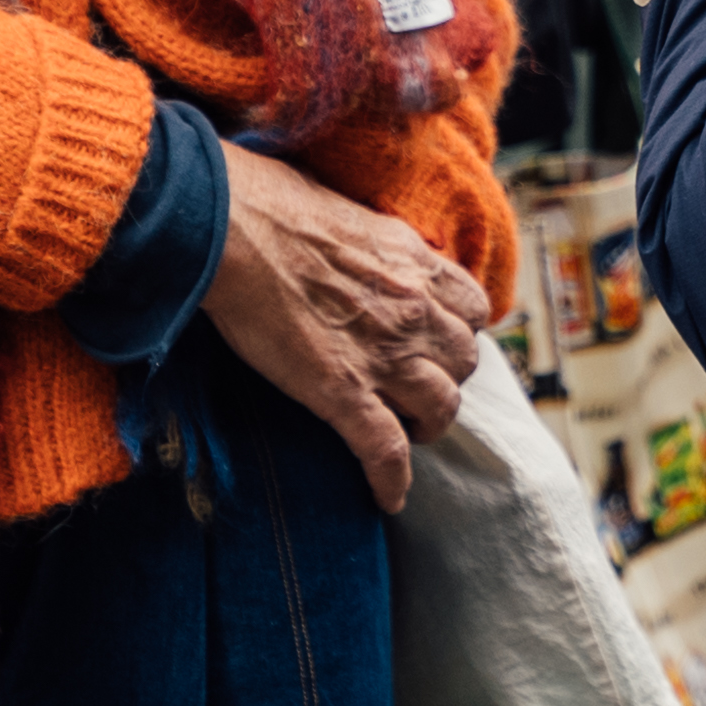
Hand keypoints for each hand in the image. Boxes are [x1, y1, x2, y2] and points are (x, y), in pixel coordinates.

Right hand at [201, 142, 490, 511]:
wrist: (232, 228)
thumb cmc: (276, 207)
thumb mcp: (355, 216)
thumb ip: (383, 246)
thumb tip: (380, 253)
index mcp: (417, 265)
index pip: (472, 311)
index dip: (458, 333)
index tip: (438, 344)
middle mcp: (414, 311)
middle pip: (463, 364)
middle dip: (445, 379)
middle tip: (415, 388)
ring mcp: (383, 355)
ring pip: (440, 408)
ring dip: (427, 425)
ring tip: (405, 432)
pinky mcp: (343, 392)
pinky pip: (385, 450)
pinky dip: (392, 480)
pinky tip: (389, 498)